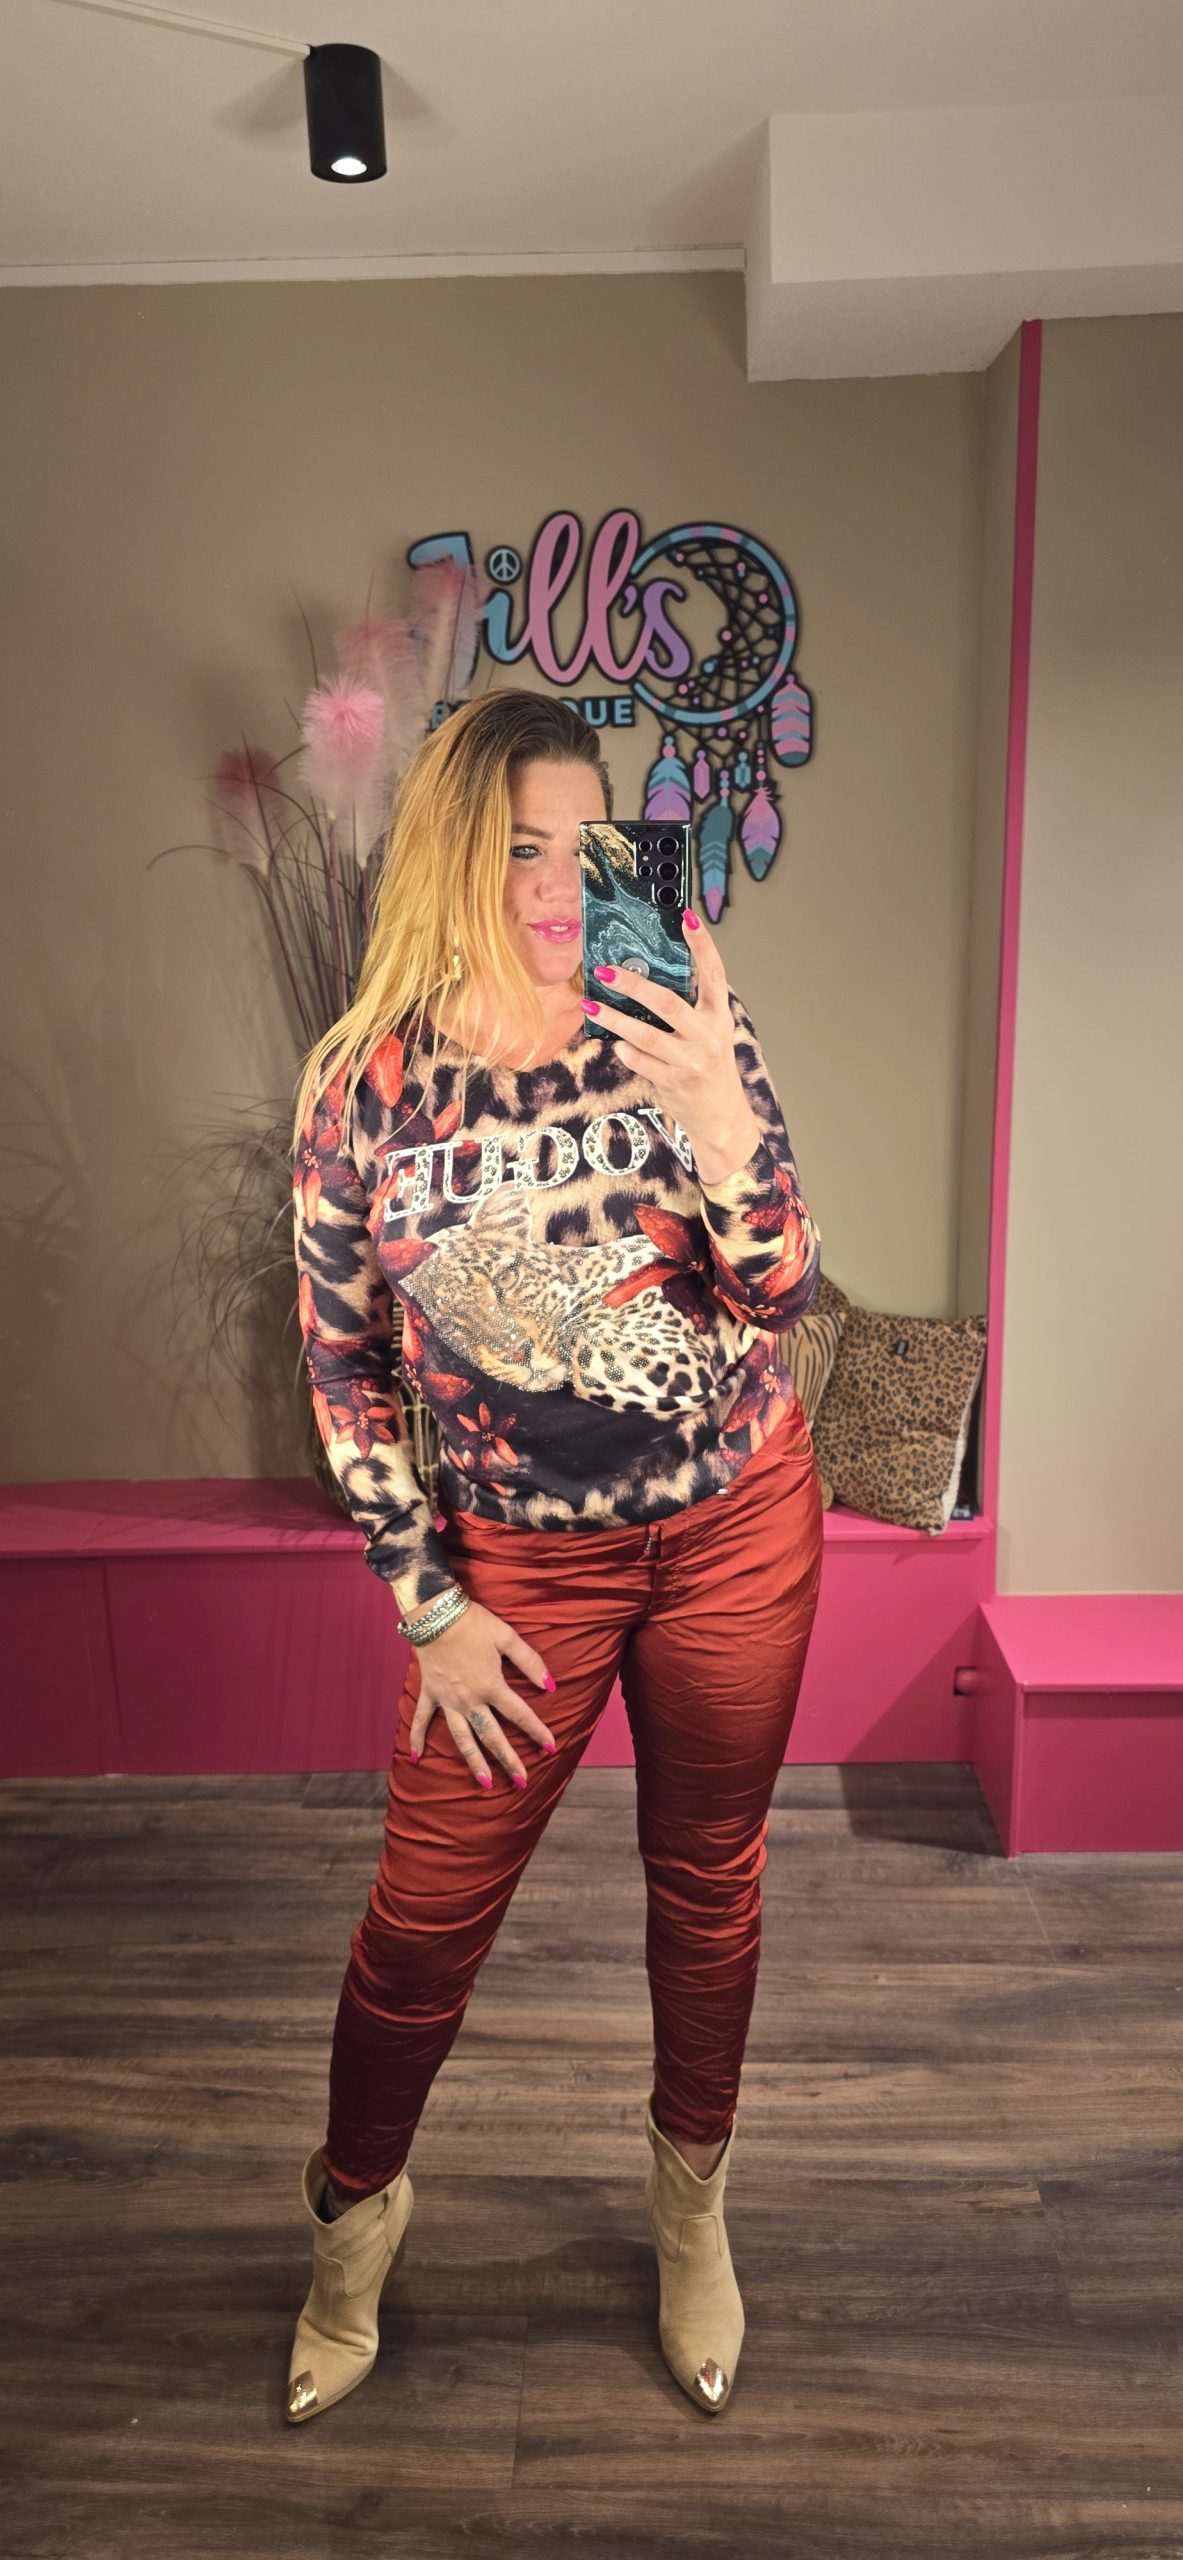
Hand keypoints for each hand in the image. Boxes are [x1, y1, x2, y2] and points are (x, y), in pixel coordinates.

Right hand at [405, 1598, 556, 1789]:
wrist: (435, 1614)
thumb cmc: (474, 1623)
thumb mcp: (507, 1637)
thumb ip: (529, 1661)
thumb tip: (550, 1684)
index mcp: (491, 1686)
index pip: (520, 1714)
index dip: (537, 1731)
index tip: (551, 1747)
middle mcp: (470, 1700)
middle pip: (492, 1736)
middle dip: (509, 1760)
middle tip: (522, 1781)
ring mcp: (448, 1700)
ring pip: (462, 1738)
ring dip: (474, 1761)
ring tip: (486, 1783)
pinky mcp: (430, 1694)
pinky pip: (422, 1721)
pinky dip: (417, 1739)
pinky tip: (416, 1758)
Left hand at [584, 911, 760, 1181]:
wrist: (721, 1115)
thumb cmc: (708, 1066)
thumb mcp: (708, 1032)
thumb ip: (686, 1009)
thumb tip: (643, 980)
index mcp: (718, 1015)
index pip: (714, 972)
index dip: (702, 944)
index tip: (686, 917)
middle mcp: (708, 1035)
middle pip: (667, 1003)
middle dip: (633, 985)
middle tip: (605, 970)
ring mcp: (690, 1060)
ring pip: (645, 1035)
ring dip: (614, 1019)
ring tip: (590, 1003)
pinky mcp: (673, 1082)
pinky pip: (640, 1061)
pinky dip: (624, 1051)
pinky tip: (613, 1043)